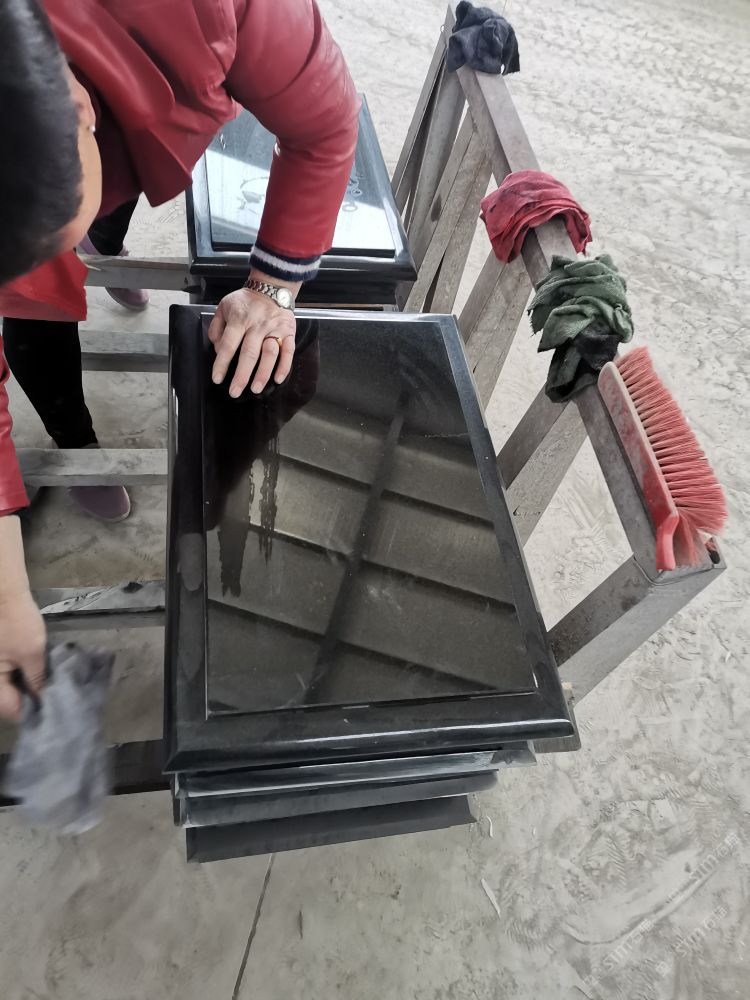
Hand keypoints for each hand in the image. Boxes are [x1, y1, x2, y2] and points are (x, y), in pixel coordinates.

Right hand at [0, 590, 45, 720]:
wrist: (2, 591)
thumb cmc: (15, 621)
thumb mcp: (31, 652)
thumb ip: (38, 679)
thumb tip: (45, 700)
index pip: (11, 710)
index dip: (33, 711)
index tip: (54, 709)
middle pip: (8, 700)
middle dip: (30, 698)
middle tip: (54, 696)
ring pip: (7, 687)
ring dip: (25, 686)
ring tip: (48, 684)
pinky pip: (5, 673)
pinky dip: (19, 674)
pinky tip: (36, 671)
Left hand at [208, 287, 296, 397]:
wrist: (272, 287)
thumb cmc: (246, 301)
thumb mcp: (224, 307)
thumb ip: (217, 328)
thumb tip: (219, 350)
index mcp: (239, 319)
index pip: (229, 345)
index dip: (222, 364)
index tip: (217, 379)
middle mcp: (257, 325)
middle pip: (249, 354)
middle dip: (241, 376)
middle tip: (235, 392)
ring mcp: (274, 329)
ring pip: (269, 354)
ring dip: (263, 374)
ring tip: (255, 389)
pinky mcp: (288, 332)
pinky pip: (288, 352)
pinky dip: (284, 366)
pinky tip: (278, 379)